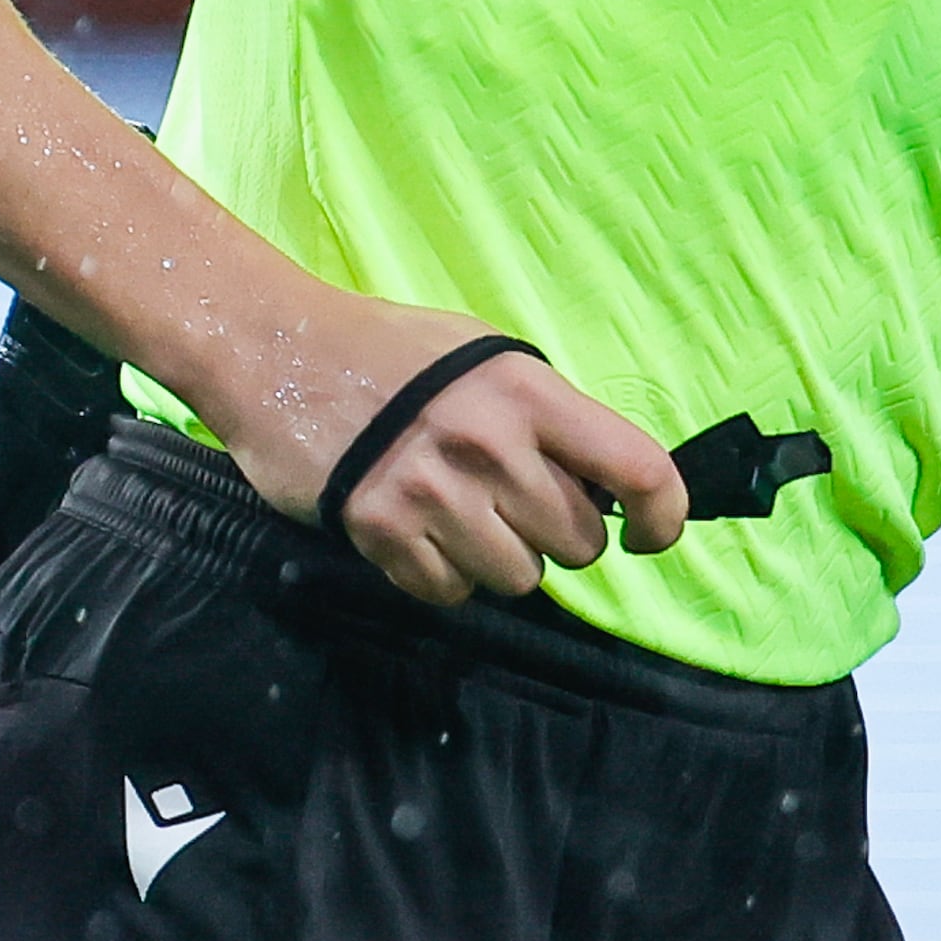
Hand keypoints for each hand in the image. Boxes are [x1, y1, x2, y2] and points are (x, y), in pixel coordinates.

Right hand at [230, 325, 690, 606]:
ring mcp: (434, 494)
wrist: (274, 348)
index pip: (638, 468)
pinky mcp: (381, 532)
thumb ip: (546, 415)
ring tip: (464, 516)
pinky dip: (444, 576)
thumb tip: (603, 481)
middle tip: (521, 505)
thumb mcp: (485, 357)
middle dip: (562, 535)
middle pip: (579, 541)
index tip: (652, 535)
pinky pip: (449, 592)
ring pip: (519, 578)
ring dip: (502, 560)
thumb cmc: (390, 348)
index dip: (666, 515)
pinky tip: (421, 533)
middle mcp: (491, 447)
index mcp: (529, 394)